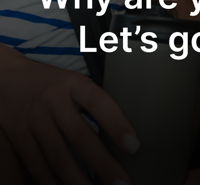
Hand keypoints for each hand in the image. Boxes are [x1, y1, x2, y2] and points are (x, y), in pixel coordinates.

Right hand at [0, 44, 138, 184]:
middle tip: (122, 183)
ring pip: (59, 158)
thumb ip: (93, 104)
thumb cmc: (50, 85)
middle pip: (80, 137)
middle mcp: (53, 101)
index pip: (99, 102)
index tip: (134, 146)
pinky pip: (39, 167)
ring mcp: (35, 121)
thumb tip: (121, 136)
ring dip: (80, 182)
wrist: (8, 78)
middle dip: (103, 164)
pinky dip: (54, 184)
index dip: (117, 124)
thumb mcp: (73, 84)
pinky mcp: (20, 138)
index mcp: (72, 84)